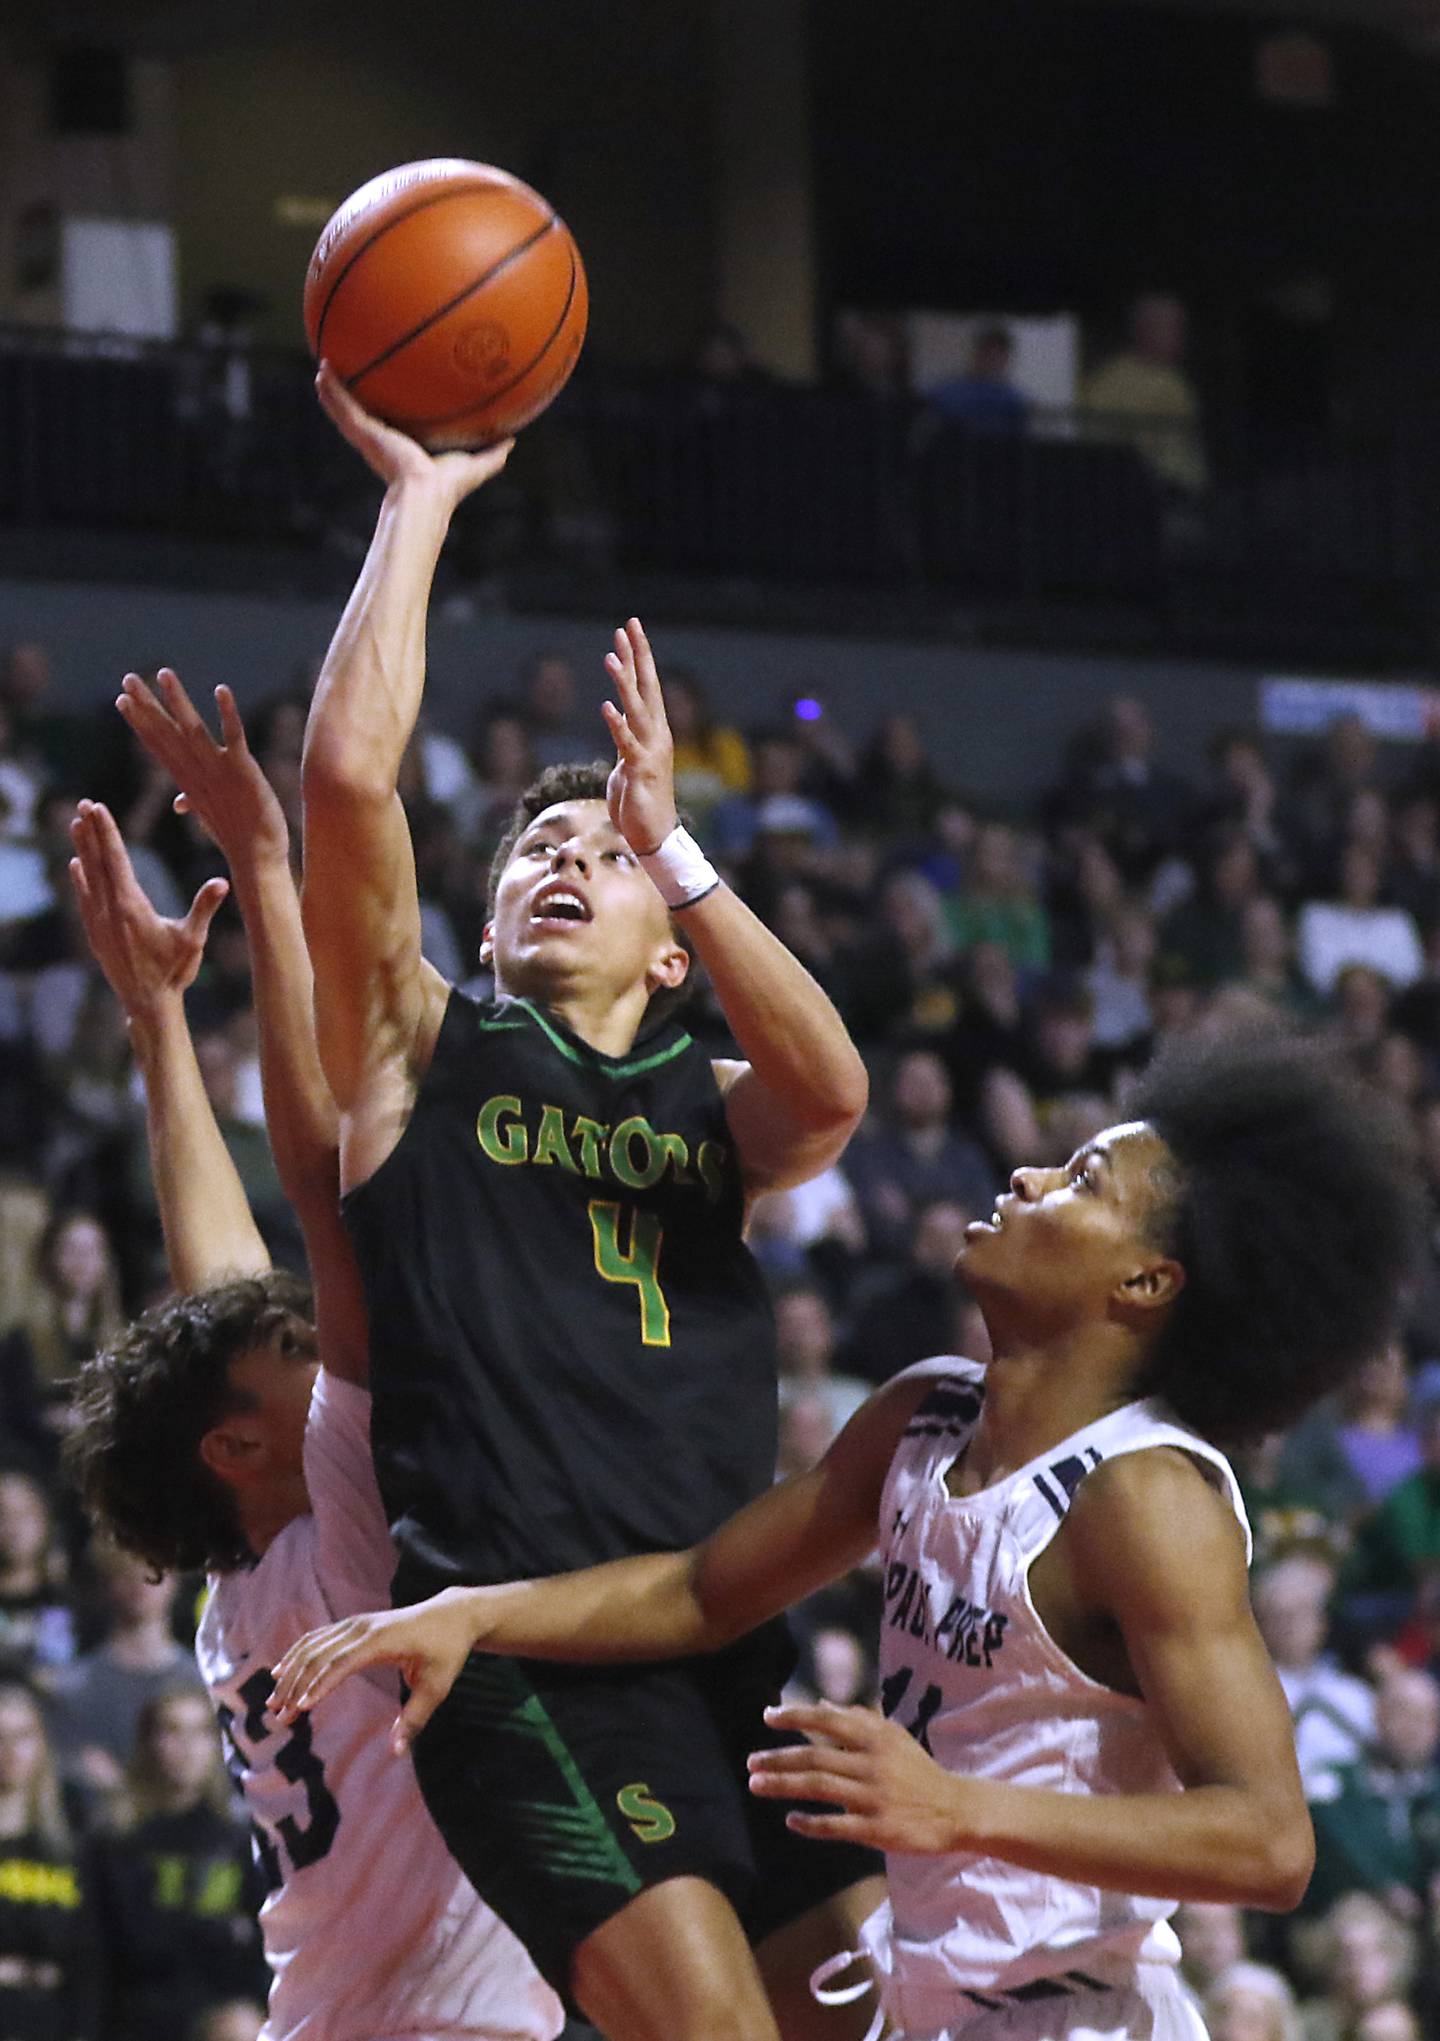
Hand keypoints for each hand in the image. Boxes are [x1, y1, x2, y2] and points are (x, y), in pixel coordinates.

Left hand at [69, 800, 227, 1019]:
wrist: (148, 1004)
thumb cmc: (174, 971)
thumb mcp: (193, 939)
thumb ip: (204, 907)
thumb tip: (223, 880)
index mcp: (131, 906)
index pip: (116, 859)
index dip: (107, 832)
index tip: (99, 808)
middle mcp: (108, 910)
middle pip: (97, 862)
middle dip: (91, 832)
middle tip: (84, 805)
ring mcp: (98, 922)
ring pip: (87, 877)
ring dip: (82, 850)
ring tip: (77, 825)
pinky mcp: (95, 934)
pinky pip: (84, 898)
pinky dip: (79, 879)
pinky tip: (76, 866)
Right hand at [117, 670, 289, 868]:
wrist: (257, 858)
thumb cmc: (235, 834)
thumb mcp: (208, 813)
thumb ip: (192, 800)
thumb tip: (178, 802)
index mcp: (188, 781)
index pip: (159, 745)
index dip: (141, 721)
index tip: (122, 699)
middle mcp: (197, 774)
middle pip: (167, 733)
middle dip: (147, 706)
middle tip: (128, 678)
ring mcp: (218, 771)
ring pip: (193, 729)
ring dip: (178, 700)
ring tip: (164, 673)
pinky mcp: (243, 770)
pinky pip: (234, 736)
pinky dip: (227, 714)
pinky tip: (220, 689)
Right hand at [270, 1588, 479, 1752]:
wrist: (452, 1614)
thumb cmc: (446, 1651)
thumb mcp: (437, 1687)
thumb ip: (415, 1718)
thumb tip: (396, 1752)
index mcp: (382, 1640)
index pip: (341, 1663)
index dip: (319, 1685)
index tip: (300, 1708)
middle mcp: (363, 1628)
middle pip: (319, 1655)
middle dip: (296, 1686)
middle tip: (278, 1716)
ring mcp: (356, 1623)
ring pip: (313, 1645)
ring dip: (291, 1672)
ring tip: (274, 1701)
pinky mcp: (353, 1624)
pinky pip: (318, 1638)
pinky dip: (296, 1654)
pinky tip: (281, 1671)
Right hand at [315, 360, 513, 507]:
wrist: (426, 493)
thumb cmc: (448, 487)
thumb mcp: (474, 464)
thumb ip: (492, 453)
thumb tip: (513, 440)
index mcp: (403, 449)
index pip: (391, 428)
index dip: (385, 415)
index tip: (383, 396)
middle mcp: (383, 442)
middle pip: (364, 416)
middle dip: (354, 398)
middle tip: (345, 377)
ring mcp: (370, 439)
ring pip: (345, 410)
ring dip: (332, 390)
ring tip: (322, 367)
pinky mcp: (363, 435)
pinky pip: (343, 408)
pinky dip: (331, 391)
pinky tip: (322, 371)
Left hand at [602, 619, 678, 854]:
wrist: (654, 835)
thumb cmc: (640, 801)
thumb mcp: (629, 760)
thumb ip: (626, 737)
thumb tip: (620, 716)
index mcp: (654, 731)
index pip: (647, 685)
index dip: (639, 656)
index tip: (631, 629)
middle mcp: (656, 735)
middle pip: (646, 687)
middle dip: (637, 655)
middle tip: (629, 625)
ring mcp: (649, 752)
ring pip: (637, 709)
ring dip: (624, 682)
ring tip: (611, 656)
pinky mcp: (639, 771)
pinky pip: (626, 743)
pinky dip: (617, 724)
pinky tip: (607, 706)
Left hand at [747, 1701, 971, 1853]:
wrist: (954, 1809)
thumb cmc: (918, 1769)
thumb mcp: (892, 1735)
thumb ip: (858, 1718)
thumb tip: (821, 1701)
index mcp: (875, 1736)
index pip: (827, 1719)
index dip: (795, 1716)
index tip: (767, 1717)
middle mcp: (871, 1763)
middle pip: (816, 1756)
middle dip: (779, 1758)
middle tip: (751, 1763)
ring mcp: (873, 1797)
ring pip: (820, 1787)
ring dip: (784, 1785)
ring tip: (756, 1785)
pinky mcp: (877, 1829)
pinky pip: (836, 1825)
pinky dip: (811, 1823)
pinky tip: (790, 1820)